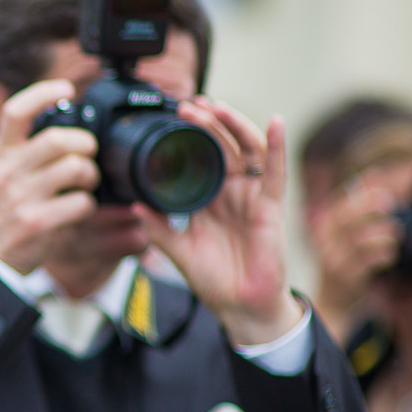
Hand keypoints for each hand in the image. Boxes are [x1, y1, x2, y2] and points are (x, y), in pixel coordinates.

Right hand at [0, 79, 99, 275]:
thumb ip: (21, 153)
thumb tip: (60, 132)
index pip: (16, 112)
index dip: (43, 92)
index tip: (65, 88)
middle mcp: (8, 172)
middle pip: (60, 139)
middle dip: (85, 145)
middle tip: (87, 155)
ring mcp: (22, 198)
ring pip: (77, 169)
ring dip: (90, 177)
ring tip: (84, 185)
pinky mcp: (38, 222)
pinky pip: (82, 203)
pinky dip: (87, 207)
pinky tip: (77, 212)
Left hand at [136, 97, 302, 345]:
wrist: (241, 307)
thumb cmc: (214, 280)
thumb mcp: (178, 252)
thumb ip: (159, 229)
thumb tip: (135, 206)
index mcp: (207, 199)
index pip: (198, 159)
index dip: (188, 138)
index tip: (170, 118)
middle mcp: (230, 193)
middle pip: (221, 147)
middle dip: (206, 124)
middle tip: (188, 105)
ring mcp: (251, 196)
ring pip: (246, 151)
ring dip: (233, 126)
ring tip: (217, 107)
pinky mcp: (270, 206)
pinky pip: (275, 172)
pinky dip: (276, 146)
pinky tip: (275, 123)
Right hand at [311, 175, 401, 338]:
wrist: (332, 305)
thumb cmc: (346, 265)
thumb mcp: (347, 235)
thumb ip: (359, 209)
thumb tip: (373, 175)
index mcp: (325, 227)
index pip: (342, 202)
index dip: (362, 189)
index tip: (380, 178)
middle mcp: (325, 242)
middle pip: (346, 216)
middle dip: (370, 205)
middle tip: (391, 203)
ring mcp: (334, 260)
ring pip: (359, 238)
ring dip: (382, 233)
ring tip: (396, 233)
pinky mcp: (345, 278)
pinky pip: (366, 261)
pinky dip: (383, 254)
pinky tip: (391, 254)